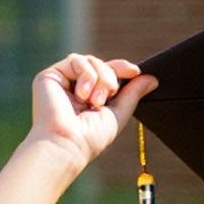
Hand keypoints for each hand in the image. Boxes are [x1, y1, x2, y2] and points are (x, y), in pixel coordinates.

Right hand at [26, 55, 151, 174]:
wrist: (68, 142)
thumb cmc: (92, 136)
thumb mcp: (119, 113)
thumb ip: (133, 94)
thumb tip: (152, 78)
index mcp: (91, 95)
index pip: (108, 73)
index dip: (121, 68)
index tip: (135, 71)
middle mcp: (76, 86)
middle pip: (101, 64)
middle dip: (111, 77)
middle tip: (108, 97)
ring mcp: (63, 80)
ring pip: (90, 60)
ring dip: (100, 78)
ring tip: (95, 101)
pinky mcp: (50, 75)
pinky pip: (76, 60)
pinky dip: (86, 75)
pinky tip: (82, 95)